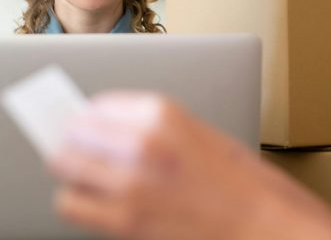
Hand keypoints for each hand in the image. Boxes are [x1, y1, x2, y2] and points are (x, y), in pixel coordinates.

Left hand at [48, 92, 330, 239]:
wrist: (264, 227)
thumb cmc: (242, 184)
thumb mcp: (199, 134)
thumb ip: (152, 127)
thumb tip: (109, 128)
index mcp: (162, 114)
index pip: (99, 104)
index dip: (93, 114)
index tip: (90, 120)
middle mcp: (140, 143)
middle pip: (74, 131)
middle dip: (76, 138)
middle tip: (81, 145)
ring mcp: (129, 183)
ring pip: (66, 165)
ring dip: (73, 168)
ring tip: (86, 173)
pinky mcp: (124, 221)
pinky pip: (71, 204)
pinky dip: (77, 201)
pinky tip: (94, 200)